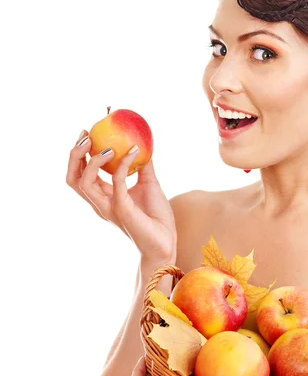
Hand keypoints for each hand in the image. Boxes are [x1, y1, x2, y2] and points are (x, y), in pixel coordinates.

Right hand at [66, 131, 176, 260]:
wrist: (166, 242)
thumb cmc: (156, 217)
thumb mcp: (148, 184)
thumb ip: (142, 166)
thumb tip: (143, 143)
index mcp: (103, 197)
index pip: (80, 174)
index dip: (79, 154)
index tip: (87, 133)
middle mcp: (100, 203)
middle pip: (73, 178)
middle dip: (75, 155)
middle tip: (86, 136)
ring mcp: (108, 207)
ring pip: (84, 183)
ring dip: (93, 160)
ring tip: (107, 146)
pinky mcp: (122, 209)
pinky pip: (117, 182)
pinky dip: (123, 164)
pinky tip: (134, 151)